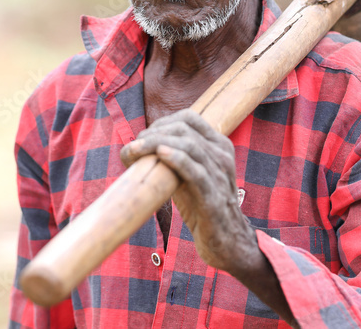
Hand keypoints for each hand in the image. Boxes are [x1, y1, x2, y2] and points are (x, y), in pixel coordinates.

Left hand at [120, 110, 258, 272]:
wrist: (226, 242)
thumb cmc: (202, 206)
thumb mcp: (188, 175)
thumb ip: (173, 157)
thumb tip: (137, 147)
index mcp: (219, 145)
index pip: (189, 118)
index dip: (162, 122)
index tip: (143, 136)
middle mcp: (222, 155)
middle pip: (184, 129)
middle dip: (154, 133)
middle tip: (135, 147)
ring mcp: (220, 175)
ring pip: (189, 146)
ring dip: (157, 143)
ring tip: (136, 149)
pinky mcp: (214, 197)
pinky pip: (196, 172)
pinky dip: (176, 159)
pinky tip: (160, 155)